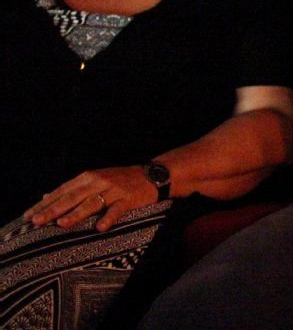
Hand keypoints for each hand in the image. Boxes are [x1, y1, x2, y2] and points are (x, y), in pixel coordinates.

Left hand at [24, 166, 158, 231]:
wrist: (153, 175)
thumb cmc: (120, 180)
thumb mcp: (95, 180)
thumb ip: (72, 189)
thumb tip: (45, 196)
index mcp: (88, 177)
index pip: (61, 191)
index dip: (44, 204)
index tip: (28, 216)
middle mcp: (98, 181)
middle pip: (72, 197)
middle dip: (53, 210)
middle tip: (37, 222)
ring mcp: (114, 190)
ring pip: (92, 203)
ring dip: (76, 213)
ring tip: (62, 224)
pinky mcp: (129, 199)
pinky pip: (117, 210)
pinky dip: (108, 218)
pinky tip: (100, 227)